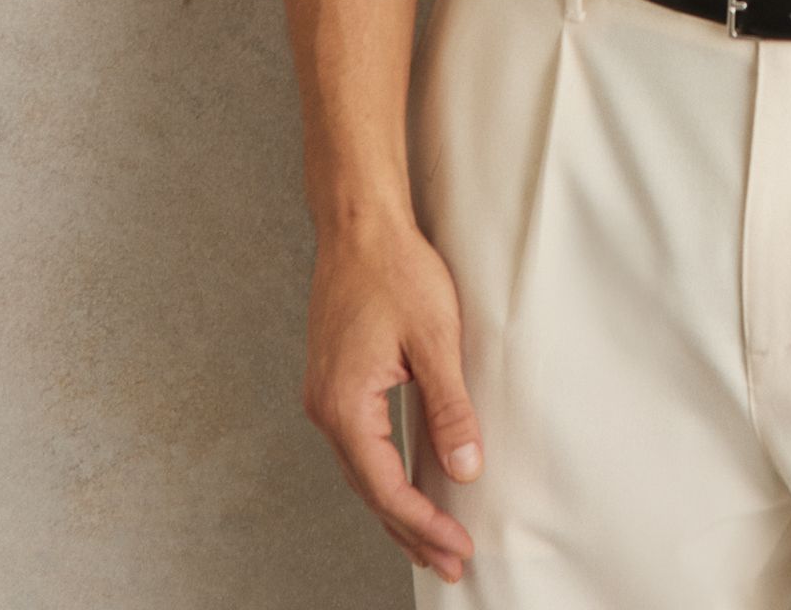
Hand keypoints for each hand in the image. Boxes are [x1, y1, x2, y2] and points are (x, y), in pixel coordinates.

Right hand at [302, 213, 480, 583]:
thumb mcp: (436, 339)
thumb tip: (464, 468)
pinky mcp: (334, 382)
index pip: (386, 487)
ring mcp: (326, 396)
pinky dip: (384, 475)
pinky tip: (404, 487)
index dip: (423, 523)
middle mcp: (326, 409)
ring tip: (431, 542)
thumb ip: (449, 407)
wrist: (359, 225)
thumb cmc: (395, 270)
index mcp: (346, 405)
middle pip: (370, 490)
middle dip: (410, 531)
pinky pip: (359, 446)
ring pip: (362, 472)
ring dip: (396, 509)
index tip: (457, 547)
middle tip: (449, 564)